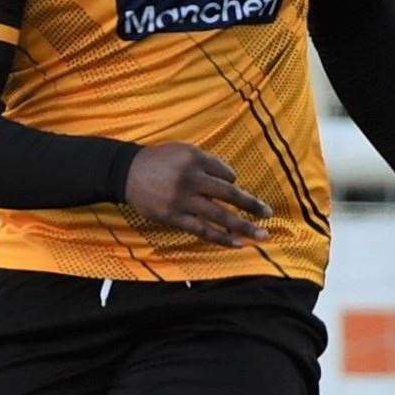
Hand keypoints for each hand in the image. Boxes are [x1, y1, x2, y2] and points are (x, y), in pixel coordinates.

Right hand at [123, 143, 271, 247]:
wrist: (126, 173)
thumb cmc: (158, 161)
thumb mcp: (183, 151)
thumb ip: (207, 163)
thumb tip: (232, 181)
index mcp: (195, 159)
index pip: (226, 174)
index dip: (232, 182)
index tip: (231, 188)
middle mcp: (191, 179)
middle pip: (229, 194)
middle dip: (251, 205)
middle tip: (268, 214)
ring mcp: (182, 200)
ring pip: (219, 216)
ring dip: (243, 226)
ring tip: (262, 235)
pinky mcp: (173, 217)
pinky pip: (202, 230)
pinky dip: (221, 238)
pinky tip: (237, 243)